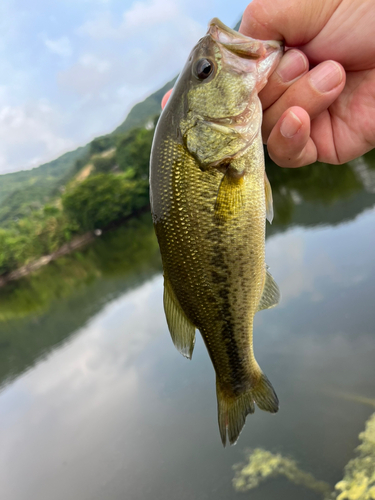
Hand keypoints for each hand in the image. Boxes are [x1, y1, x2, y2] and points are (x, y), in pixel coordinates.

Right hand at [240, 0, 374, 166]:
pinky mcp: (322, 143)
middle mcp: (284, 90)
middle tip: (301, 59)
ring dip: (295, 99)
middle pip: (246, 108)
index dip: (230, 82)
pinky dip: (288, 137)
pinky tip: (300, 117)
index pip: (234, 81)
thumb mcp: (297, 4)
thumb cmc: (364, 10)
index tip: (221, 81)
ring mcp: (302, 118)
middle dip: (271, 84)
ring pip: (266, 129)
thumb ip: (255, 27)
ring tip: (332, 73)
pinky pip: (288, 154)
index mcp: (274, 58)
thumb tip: (227, 62)